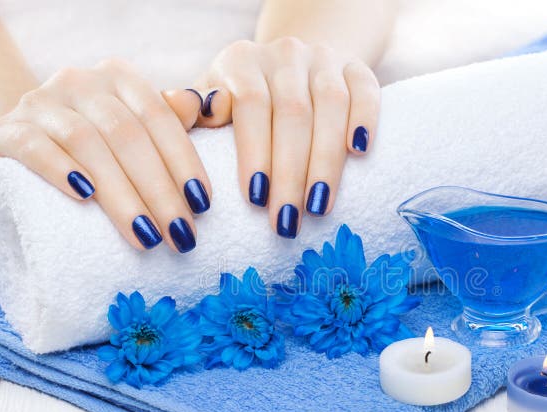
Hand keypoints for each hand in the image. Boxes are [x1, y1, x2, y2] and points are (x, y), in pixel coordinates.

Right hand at [0, 58, 207, 252]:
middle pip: (127, 135)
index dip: (184, 160)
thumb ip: (174, 116)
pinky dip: (59, 170)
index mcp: (120, 77)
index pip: (159, 118)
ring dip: (121, 195)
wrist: (24, 141)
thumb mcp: (137, 126)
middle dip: (159, 190)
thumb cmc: (100, 143)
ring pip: (87, 144)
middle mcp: (80, 81)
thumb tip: (211, 104)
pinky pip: (33, 146)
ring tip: (146, 236)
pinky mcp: (6, 130)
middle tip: (180, 235)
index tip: (203, 204)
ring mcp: (39, 103)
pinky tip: (84, 197)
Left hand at [192, 37, 380, 237]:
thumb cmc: (241, 105)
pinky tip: (360, 154)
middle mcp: (285, 54)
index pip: (250, 103)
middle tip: (286, 222)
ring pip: (331, 104)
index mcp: (242, 61)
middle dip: (290, 172)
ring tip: (318, 207)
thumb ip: (188, 113)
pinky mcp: (357, 67)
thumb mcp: (210, 107)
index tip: (255, 200)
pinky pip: (367, 89)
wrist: (292, 70)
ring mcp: (324, 59)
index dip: (254, 152)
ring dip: (326, 160)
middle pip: (292, 111)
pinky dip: (365, 119)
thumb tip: (180, 107)